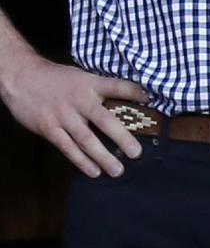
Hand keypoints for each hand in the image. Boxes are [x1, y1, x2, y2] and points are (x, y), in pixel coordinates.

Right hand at [1, 51, 146, 176]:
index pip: (117, 87)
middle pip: (105, 120)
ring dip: (103, 157)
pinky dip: (81, 161)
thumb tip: (123, 100)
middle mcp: (79, 100)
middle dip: (122, 137)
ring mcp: (64, 116)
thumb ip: (99, 88)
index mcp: (90, 84)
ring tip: (118, 170)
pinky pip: (68, 148)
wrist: (22, 78)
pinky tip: (93, 171)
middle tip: (137, 153)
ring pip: (87, 140)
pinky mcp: (49, 129)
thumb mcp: (81, 76)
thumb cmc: (56, 78)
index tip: (149, 101)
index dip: (134, 92)